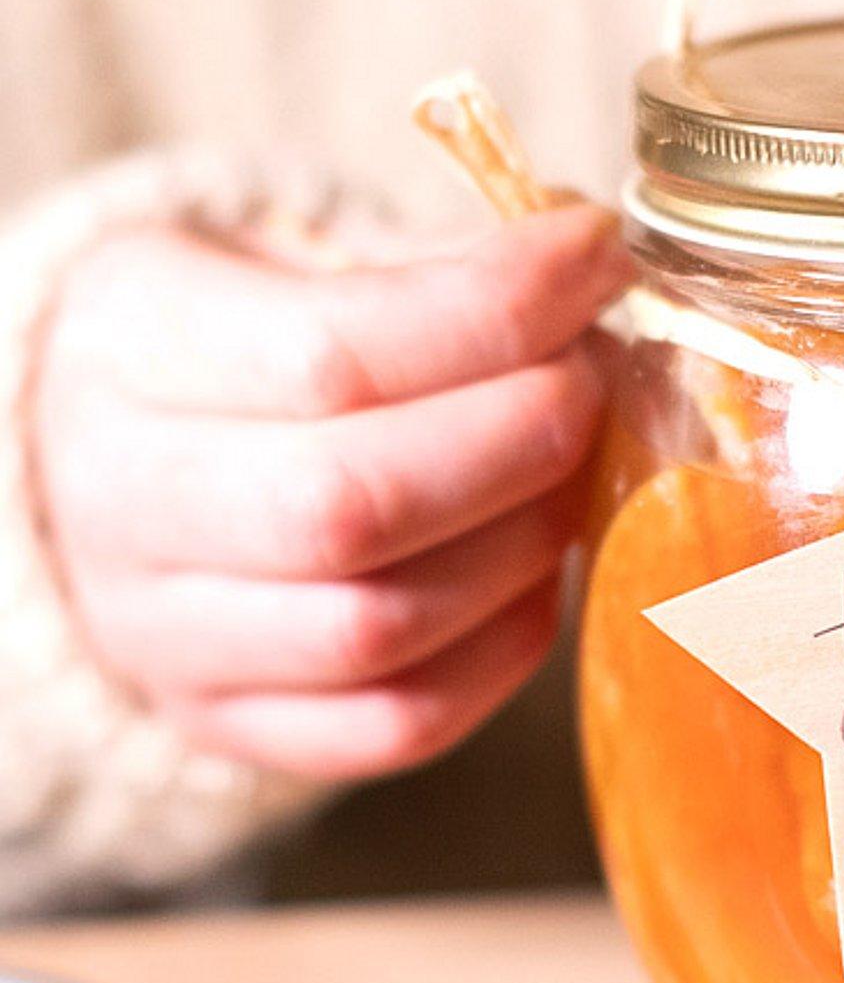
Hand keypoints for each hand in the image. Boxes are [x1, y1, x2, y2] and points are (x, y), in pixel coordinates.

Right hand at [33, 209, 630, 782]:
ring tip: (574, 471)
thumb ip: (430, 274)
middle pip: (354, 504)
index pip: (334, 353)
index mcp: (131, 348)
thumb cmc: (238, 343)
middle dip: (525, 435)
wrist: (109, 463)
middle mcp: (122, 505)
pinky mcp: (234, 722)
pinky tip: (538, 573)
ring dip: (527, 542)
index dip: (501, 310)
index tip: (595, 260)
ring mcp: (168, 638)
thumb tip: (595, 272)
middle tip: (594, 382)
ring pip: (382, 625)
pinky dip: (505, 648)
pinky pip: (401, 722)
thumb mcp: (289, 261)